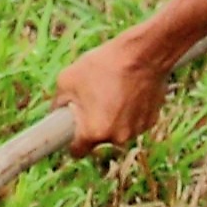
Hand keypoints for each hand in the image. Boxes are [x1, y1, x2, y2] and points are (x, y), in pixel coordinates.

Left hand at [50, 34, 175, 155]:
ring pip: (117, 131)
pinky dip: (129, 113)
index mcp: (93, 132)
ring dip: (112, 119)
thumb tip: (56, 112)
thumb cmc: (104, 66)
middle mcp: (116, 138)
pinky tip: (127, 93)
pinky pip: (133, 122)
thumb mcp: (67, 79)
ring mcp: (136, 131)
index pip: (77, 152)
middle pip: (98, 140)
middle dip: (94, 125)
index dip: (72, 142)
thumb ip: (57, 103)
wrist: (143, 54)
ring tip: (111, 93)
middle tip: (92, 102)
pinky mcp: (150, 122)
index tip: (71, 132)